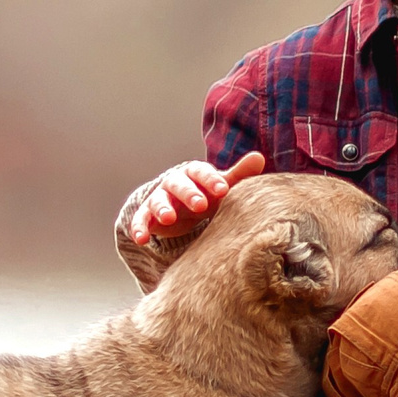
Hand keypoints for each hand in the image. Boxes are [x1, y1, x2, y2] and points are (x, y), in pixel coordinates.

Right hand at [127, 151, 265, 246]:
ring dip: (162, 208)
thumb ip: (239, 174)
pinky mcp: (148, 215)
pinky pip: (141, 219)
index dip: (211, 180)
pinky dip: (139, 228)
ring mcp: (159, 198)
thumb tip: (258, 157)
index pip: (201, 172)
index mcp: (193, 172)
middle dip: (188, 193)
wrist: (183, 205)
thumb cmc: (208, 192)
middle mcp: (174, 182)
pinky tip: (141, 239)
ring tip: (168, 218)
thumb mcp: (221, 186)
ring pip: (158, 200)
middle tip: (200, 205)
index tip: (223, 190)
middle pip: (179, 184)